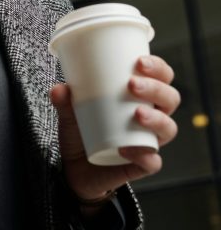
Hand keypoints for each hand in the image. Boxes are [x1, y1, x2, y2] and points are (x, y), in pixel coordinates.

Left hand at [49, 54, 179, 209]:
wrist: (74, 167)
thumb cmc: (81, 131)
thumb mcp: (70, 113)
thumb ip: (64, 101)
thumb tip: (59, 88)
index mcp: (142, 97)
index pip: (163, 78)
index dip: (159, 68)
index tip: (139, 62)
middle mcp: (153, 117)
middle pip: (171, 99)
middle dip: (156, 88)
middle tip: (132, 84)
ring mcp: (150, 141)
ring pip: (168, 128)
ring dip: (157, 119)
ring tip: (137, 113)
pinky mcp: (142, 165)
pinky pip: (153, 161)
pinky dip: (144, 155)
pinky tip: (126, 149)